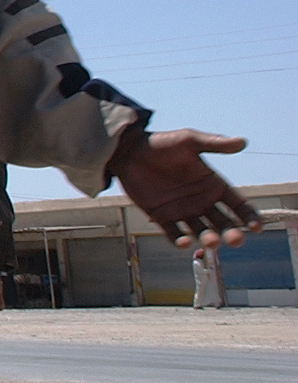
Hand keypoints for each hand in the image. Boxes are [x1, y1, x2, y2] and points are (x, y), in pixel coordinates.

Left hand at [108, 127, 262, 247]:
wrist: (128, 150)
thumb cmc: (161, 143)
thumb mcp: (189, 141)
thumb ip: (214, 144)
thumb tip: (243, 142)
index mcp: (213, 184)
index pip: (238, 205)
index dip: (249, 216)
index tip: (255, 227)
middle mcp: (202, 201)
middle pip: (224, 223)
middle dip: (232, 233)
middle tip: (236, 239)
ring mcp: (182, 211)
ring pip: (202, 232)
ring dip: (209, 239)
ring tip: (210, 240)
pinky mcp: (162, 217)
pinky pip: (174, 234)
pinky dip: (180, 241)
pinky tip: (184, 241)